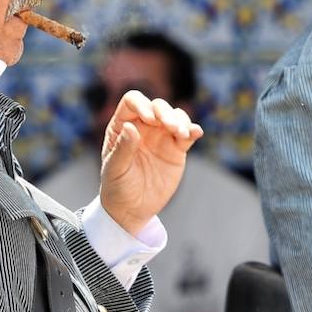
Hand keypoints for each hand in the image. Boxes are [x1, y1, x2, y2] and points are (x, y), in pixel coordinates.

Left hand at [99, 91, 202, 233]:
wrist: (133, 209)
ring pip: (175, 116)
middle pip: (158, 106)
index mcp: (123, 126)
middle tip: (171, 128)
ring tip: (182, 134)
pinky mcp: (177, 149)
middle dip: (166, 113)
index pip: (133, 102)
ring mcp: (162, 136)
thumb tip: (130, 127)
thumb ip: (123, 148)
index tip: (150, 119)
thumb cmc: (117, 187)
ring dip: (181, 121)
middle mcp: (144, 126)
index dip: (142, 105)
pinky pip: (187, 135)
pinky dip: (193, 131)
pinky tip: (196, 133)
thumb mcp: (115, 169)